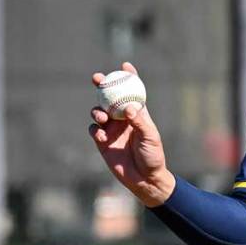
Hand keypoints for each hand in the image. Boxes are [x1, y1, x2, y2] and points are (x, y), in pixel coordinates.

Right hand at [89, 62, 174, 206]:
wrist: (144, 179)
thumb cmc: (153, 156)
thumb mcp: (150, 137)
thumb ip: (139, 121)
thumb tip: (128, 108)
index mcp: (138, 114)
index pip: (133, 91)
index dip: (129, 77)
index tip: (125, 65)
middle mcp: (123, 119)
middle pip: (110, 97)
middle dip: (103, 85)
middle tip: (98, 78)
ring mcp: (112, 129)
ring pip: (99, 111)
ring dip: (97, 110)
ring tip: (102, 116)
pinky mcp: (102, 142)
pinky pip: (93, 130)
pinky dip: (94, 129)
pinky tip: (100, 135)